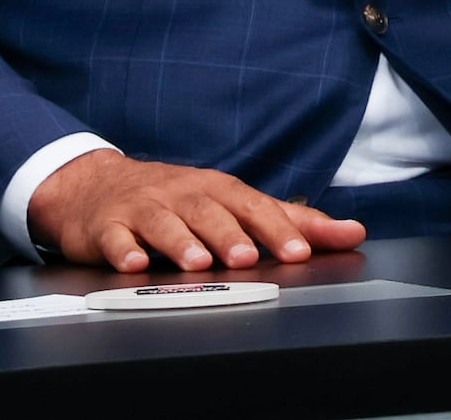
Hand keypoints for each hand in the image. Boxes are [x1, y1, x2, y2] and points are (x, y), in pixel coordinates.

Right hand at [29, 150, 367, 274]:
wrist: (98, 186)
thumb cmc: (179, 198)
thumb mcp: (233, 203)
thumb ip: (291, 221)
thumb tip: (352, 233)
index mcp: (220, 189)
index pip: (255, 207)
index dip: (278, 230)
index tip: (300, 253)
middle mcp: (185, 194)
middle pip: (211, 213)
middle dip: (231, 235)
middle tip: (248, 258)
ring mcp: (144, 208)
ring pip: (165, 223)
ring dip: (182, 243)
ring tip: (199, 264)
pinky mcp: (107, 227)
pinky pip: (115, 238)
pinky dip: (123, 250)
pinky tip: (133, 264)